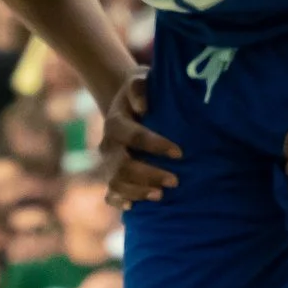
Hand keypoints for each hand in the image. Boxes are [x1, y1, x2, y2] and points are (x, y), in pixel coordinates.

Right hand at [98, 74, 181, 207]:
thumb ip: (139, 88)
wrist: (126, 105)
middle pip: (123, 165)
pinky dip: (119, 202)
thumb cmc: (141, 93)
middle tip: (175, 181)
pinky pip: (110, 195)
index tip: (179, 153)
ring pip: (116, 183)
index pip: (134, 136)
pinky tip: (133, 207)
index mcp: (115, 122)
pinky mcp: (111, 176)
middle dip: (149, 174)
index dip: (156, 146)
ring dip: (137, 191)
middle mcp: (108, 145)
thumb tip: (143, 107)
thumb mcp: (139, 80)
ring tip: (160, 196)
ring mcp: (108, 163)